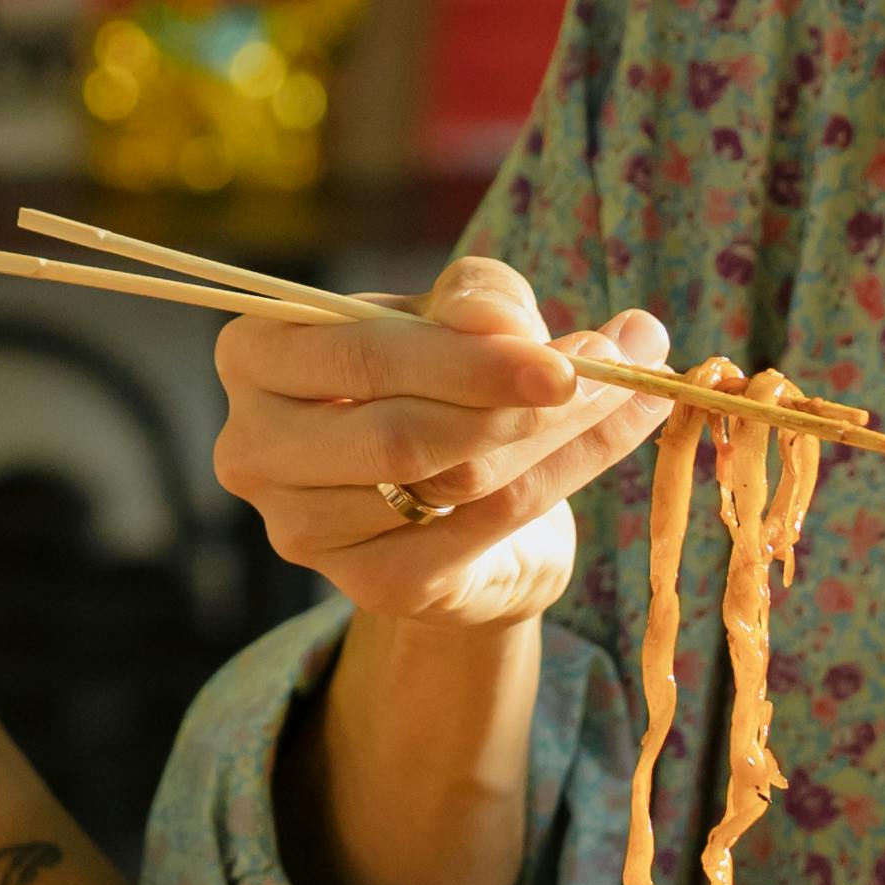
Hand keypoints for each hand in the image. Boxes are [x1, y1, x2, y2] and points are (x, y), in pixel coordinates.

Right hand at [210, 258, 685, 631]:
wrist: (444, 494)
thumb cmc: (434, 378)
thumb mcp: (454, 312)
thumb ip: (478, 300)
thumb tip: (508, 327)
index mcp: (256, 357)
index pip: (362, 357)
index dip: (465, 358)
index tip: (559, 356)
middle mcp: (256, 449)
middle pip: (405, 434)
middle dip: (517, 402)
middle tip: (612, 366)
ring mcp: (304, 529)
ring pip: (455, 482)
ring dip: (559, 436)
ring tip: (629, 387)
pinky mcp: (371, 584)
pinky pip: (486, 529)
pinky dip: (567, 475)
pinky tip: (619, 431)